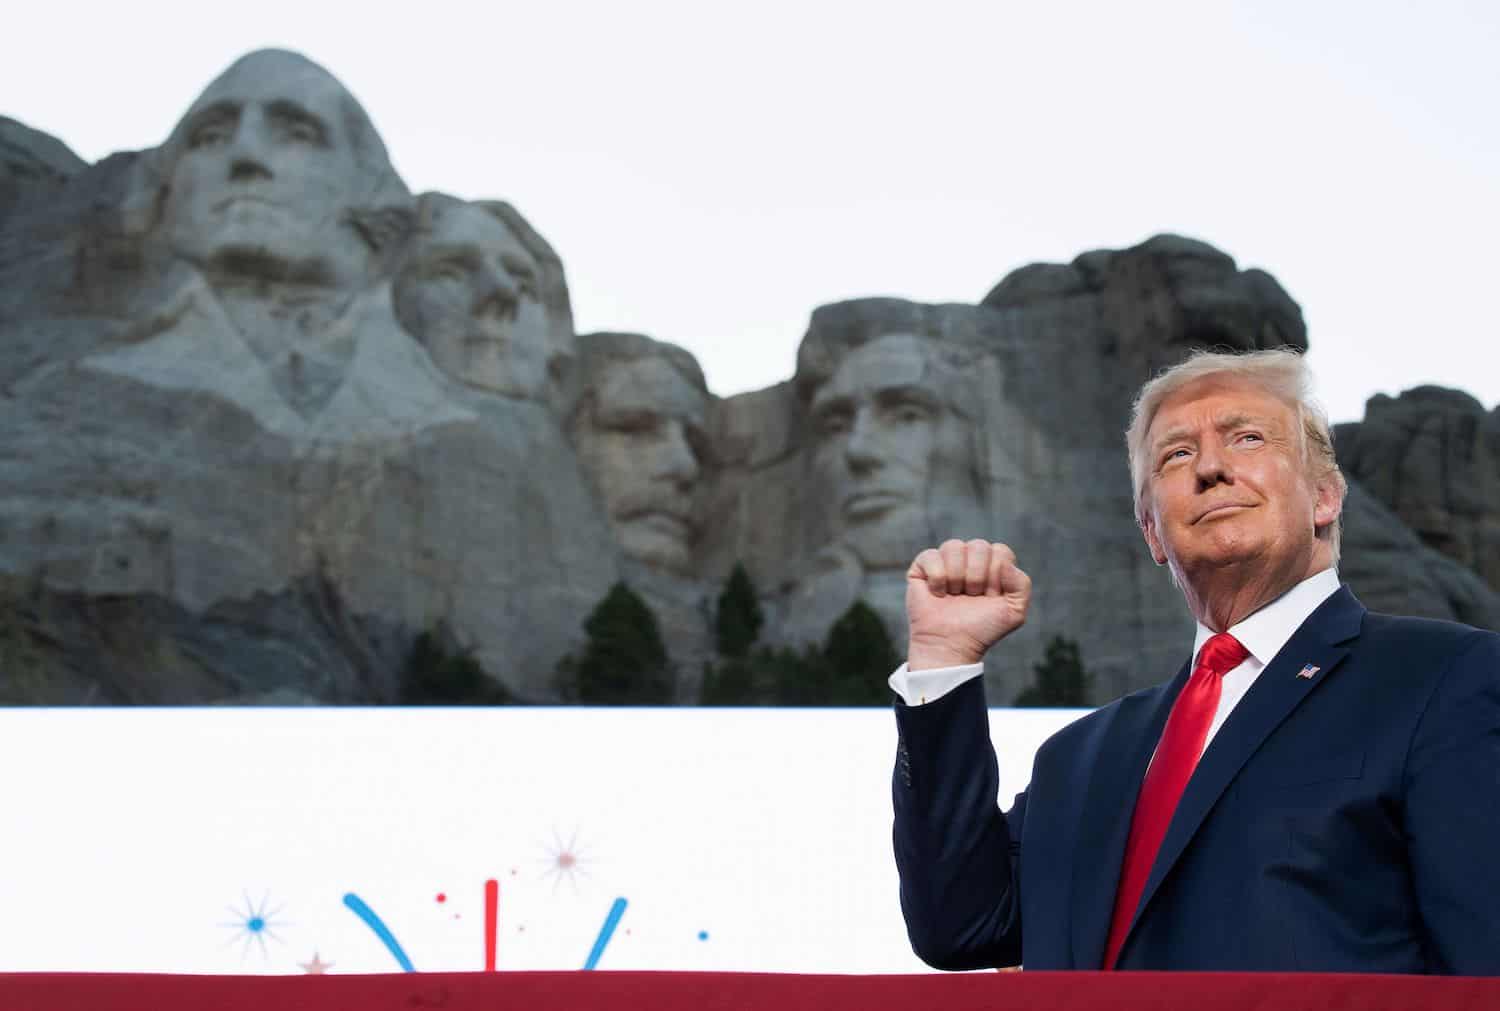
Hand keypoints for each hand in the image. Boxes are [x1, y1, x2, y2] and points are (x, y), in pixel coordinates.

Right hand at [906, 539, 1030, 669]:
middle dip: (977, 576)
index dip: (996, 576)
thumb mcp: (1014, 612)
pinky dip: (937, 578)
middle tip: (971, 597)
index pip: (1000, 551)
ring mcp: (946, 561)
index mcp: (993, 565)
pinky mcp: (922, 566)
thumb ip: (1022, 584)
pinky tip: (937, 594)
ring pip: (954, 546)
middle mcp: (970, 559)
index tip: (990, 597)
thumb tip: (1005, 563)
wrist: (951, 645)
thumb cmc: (981, 629)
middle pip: (979, 546)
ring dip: (956, 577)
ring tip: (953, 595)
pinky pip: (931, 555)